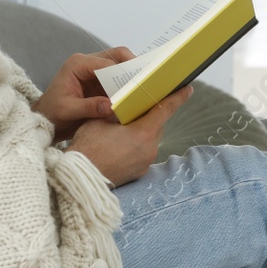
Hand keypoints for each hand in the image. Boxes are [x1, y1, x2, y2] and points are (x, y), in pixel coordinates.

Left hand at [32, 46, 135, 142]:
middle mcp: (87, 63)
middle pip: (117, 56)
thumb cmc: (52, 113)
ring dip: (131, 75)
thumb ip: (90, 107)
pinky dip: (127, 84)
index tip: (137, 83)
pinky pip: (117, 78)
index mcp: (77, 64)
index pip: (107, 62)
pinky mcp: (99, 81)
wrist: (45, 119)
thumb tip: (112, 106)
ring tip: (145, 86)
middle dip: (133, 66)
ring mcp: (94, 71)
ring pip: (120, 65)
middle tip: (148, 79)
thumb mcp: (69, 110)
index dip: (124, 72)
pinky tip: (135, 94)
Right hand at [67, 85, 192, 186]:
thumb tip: (125, 103)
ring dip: (143, 131)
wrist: (80, 178)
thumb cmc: (88, 147)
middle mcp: (150, 149)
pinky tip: (122, 142)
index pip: (165, 110)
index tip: (187, 89)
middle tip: (142, 105)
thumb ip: (117, 110)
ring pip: (150, 139)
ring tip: (126, 125)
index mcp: (143, 133)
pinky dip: (137, 145)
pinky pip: (143, 152)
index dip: (177, 98)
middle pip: (157, 125)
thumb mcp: (100, 120)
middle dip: (152, 115)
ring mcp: (145, 162)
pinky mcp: (139, 172)